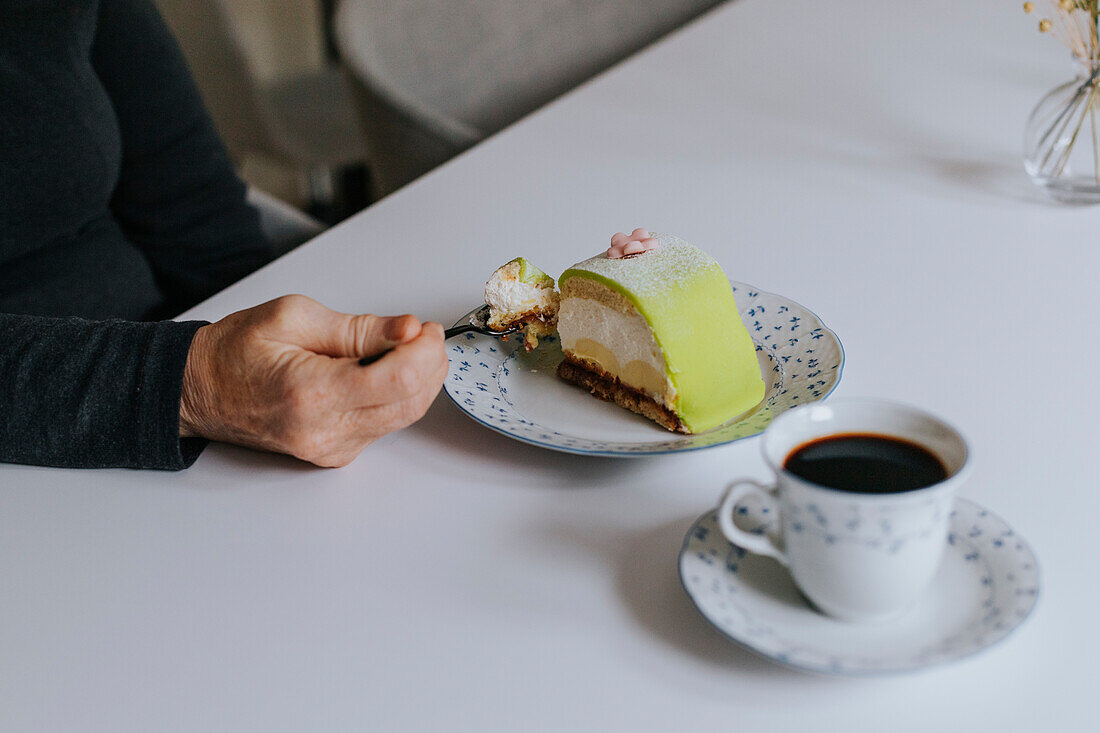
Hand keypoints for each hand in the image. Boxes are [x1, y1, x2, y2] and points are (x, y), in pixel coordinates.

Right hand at [179, 294, 446, 466]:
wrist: (198, 391)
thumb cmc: (236, 351)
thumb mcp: (295, 317)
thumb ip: (359, 328)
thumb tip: (408, 330)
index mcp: (312, 392)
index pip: (399, 380)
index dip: (426, 351)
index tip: (426, 328)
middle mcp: (325, 431)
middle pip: (411, 403)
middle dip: (430, 364)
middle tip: (423, 334)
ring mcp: (331, 448)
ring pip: (403, 416)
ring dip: (418, 380)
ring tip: (405, 347)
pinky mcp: (335, 455)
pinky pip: (384, 426)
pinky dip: (396, 396)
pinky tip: (384, 371)